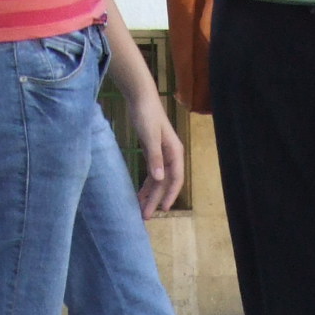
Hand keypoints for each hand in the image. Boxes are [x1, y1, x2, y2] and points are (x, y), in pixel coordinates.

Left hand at [126, 92, 184, 216]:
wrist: (140, 98)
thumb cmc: (146, 114)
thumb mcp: (150, 136)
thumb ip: (155, 158)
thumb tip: (160, 178)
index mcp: (174, 152)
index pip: (175, 178)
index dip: (170, 195)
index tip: (162, 209)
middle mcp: (170, 156)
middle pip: (165, 183)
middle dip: (156, 199)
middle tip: (146, 216)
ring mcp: (161, 155)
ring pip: (158, 180)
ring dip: (150, 195)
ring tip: (141, 210)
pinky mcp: (152, 153)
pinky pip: (151, 174)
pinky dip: (145, 185)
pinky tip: (139, 195)